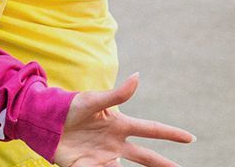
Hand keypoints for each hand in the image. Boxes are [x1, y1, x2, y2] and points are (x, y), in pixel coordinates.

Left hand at [54, 75, 193, 166]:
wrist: (43, 121)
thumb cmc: (69, 106)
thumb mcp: (92, 100)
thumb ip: (116, 94)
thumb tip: (137, 77)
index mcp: (119, 125)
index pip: (151, 129)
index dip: (171, 133)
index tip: (191, 138)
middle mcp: (115, 143)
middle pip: (146, 156)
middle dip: (164, 164)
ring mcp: (103, 156)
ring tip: (131, 166)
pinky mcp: (86, 166)